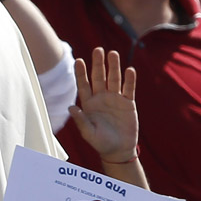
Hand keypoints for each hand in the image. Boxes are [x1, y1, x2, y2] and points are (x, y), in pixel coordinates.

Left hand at [69, 47, 137, 163]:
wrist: (119, 150)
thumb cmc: (101, 143)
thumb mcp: (88, 133)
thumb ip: (80, 121)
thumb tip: (70, 108)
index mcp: (88, 103)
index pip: (84, 84)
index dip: (81, 73)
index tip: (78, 60)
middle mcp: (101, 98)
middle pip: (99, 77)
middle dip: (98, 64)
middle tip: (98, 49)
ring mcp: (115, 99)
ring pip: (114, 79)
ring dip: (113, 67)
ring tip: (113, 53)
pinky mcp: (128, 103)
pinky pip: (128, 89)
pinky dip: (129, 80)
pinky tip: (129, 70)